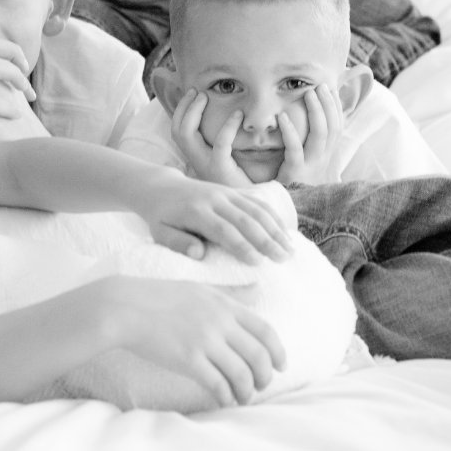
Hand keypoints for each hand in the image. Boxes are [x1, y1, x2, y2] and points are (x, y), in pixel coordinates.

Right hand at [101, 276, 286, 407]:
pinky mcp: (188, 359)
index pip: (265, 330)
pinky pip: (218, 384)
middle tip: (262, 386)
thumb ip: (231, 292)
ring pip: (241, 374)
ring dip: (247, 391)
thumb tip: (259, 288)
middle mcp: (219, 321)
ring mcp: (204, 341)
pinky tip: (223, 400)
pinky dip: (226, 396)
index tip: (281, 366)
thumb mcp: (199, 288)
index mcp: (224, 304)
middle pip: (259, 355)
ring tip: (242, 397)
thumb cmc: (159, 297)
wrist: (125, 307)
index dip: (278, 352)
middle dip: (266, 376)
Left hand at [133, 169, 292, 264]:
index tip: (257, 263)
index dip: (241, 246)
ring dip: (275, 229)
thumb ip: (177, 243)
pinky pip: (257, 203)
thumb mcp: (160, 232)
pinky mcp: (232, 191)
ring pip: (255, 210)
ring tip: (290, 250)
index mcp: (195, 211)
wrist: (162, 187)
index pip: (222, 230)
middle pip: (245, 219)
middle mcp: (214, 199)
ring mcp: (225, 193)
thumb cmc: (161, 216)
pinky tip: (285, 233)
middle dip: (266, 240)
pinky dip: (273, 217)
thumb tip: (198, 254)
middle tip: (282, 259)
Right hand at [170, 90, 253, 186]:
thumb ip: (225, 147)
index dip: (181, 112)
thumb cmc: (245, 185)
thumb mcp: (230, 163)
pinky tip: (239, 114)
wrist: (250, 210)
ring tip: (206, 97)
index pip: (178, 133)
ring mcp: (206, 166)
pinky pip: (220, 143)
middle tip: (197, 91)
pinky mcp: (222, 169)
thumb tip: (227, 121)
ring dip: (193, 111)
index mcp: (198, 160)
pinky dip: (228, 126)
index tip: (191, 95)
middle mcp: (197, 162)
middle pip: (177, 131)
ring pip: (186, 134)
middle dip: (184, 107)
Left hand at [274, 85, 343, 183]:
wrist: (285, 207)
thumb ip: (310, 142)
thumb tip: (313, 118)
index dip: (336, 107)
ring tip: (308, 94)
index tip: (331, 88)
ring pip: (320, 135)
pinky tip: (282, 117)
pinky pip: (295, 149)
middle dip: (328, 104)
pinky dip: (290, 131)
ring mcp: (311, 165)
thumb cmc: (293, 180)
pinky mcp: (295, 171)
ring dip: (315, 111)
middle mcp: (323, 159)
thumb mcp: (306, 160)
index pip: (338, 127)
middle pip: (332, 127)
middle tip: (320, 86)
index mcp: (326, 155)